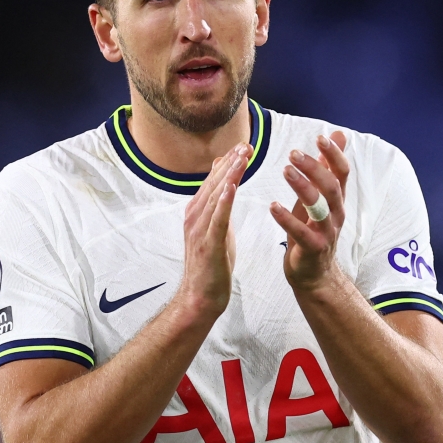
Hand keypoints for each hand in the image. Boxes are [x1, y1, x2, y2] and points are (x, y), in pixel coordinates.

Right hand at [179, 143, 250, 314]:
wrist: (199, 297)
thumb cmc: (210, 264)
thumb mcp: (216, 229)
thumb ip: (218, 205)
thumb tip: (225, 182)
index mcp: (198, 212)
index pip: (214, 180)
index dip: (229, 162)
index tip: (244, 145)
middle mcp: (195, 216)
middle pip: (215, 183)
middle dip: (231, 162)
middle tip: (247, 145)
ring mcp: (200, 229)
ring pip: (216, 196)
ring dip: (229, 175)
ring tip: (242, 157)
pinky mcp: (208, 244)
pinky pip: (217, 219)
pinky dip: (224, 201)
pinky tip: (231, 186)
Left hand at [270, 131, 348, 291]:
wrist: (314, 274)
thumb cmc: (314, 230)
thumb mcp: (321, 197)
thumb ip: (327, 167)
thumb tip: (338, 135)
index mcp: (337, 200)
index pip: (342, 172)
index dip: (335, 155)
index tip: (320, 138)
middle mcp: (336, 214)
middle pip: (331, 187)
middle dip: (314, 168)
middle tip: (293, 154)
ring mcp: (326, 232)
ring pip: (318, 207)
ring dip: (303, 187)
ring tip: (286, 171)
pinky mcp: (312, 249)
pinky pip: (301, 232)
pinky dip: (287, 218)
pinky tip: (273, 206)